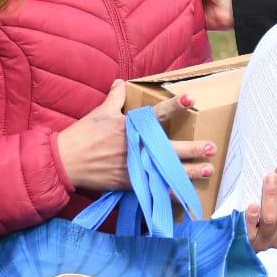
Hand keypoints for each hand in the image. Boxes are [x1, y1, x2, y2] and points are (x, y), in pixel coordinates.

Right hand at [56, 82, 215, 188]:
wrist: (65, 162)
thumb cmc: (82, 134)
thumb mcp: (100, 112)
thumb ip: (115, 97)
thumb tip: (121, 82)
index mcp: (130, 126)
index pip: (156, 114)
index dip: (174, 106)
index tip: (190, 99)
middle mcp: (135, 147)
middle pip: (168, 147)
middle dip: (192, 148)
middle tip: (211, 147)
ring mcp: (133, 166)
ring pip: (165, 170)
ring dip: (188, 171)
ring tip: (208, 170)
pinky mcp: (129, 183)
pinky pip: (153, 189)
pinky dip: (170, 193)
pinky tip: (186, 194)